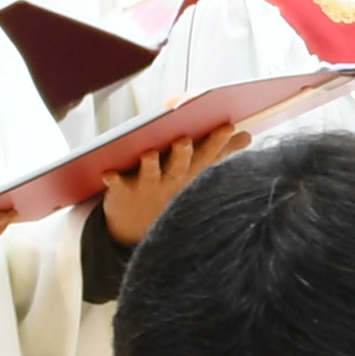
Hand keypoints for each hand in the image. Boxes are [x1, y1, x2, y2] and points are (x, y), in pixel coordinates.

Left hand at [96, 130, 228, 244]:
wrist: (136, 228)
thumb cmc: (169, 191)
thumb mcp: (197, 174)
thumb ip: (221, 153)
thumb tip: (247, 136)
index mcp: (189, 173)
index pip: (206, 155)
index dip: (217, 142)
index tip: (228, 126)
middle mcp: (170, 181)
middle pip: (179, 165)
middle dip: (183, 153)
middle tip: (185, 140)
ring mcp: (147, 187)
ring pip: (150, 174)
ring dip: (150, 165)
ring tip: (150, 154)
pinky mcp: (123, 193)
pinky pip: (117, 185)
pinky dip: (113, 180)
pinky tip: (107, 173)